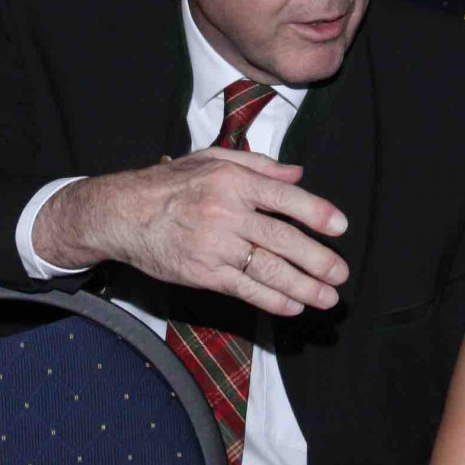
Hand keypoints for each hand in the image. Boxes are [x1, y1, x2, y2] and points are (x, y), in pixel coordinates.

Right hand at [34, 148, 349, 316]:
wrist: (123, 213)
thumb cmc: (170, 183)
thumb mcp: (212, 159)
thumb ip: (259, 166)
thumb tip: (298, 174)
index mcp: (233, 181)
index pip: (285, 199)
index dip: (316, 213)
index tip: (340, 227)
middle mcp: (227, 213)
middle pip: (283, 239)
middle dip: (318, 259)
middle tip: (341, 272)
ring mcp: (215, 246)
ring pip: (268, 269)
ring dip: (304, 286)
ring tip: (328, 297)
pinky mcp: (203, 273)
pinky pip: (244, 289)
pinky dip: (272, 300)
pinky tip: (293, 306)